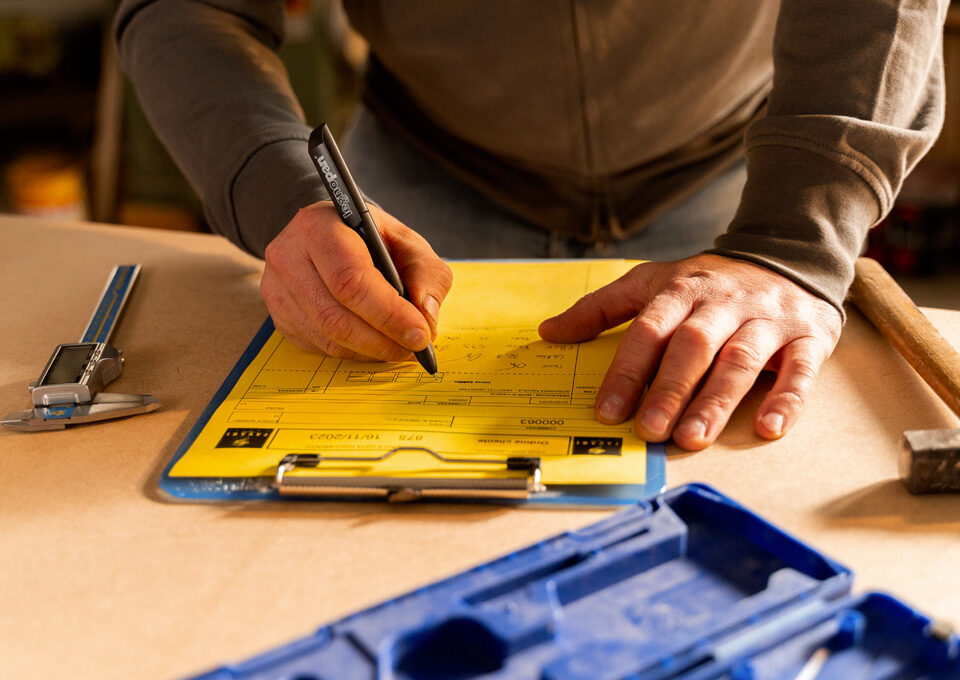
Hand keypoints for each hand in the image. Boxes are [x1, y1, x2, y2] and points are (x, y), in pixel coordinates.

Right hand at [260, 201, 452, 360]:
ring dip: (371, 350)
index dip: (388, 313)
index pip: (350, 280)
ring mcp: (277, 289)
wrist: (330, 235)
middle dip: (382, 340)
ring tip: (400, 346)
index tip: (420, 334)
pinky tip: (374, 343)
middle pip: (335, 316)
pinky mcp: (279, 315)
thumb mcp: (407, 242)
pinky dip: (354, 352)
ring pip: (327, 337)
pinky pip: (320, 346)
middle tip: (415, 347)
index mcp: (320, 226)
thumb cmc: (371, 239)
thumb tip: (425, 317)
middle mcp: (288, 256)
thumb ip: (426, 274)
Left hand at [539, 254, 841, 449]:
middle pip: (694, 346)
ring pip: (741, 359)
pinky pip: (800, 369)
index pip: (649, 329)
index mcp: (682, 290)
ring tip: (693, 437)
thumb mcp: (651, 282)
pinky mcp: (808, 336)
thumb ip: (602, 308)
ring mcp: (768, 319)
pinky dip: (787, 399)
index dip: (627, 370)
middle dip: (670, 389)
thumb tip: (548, 332)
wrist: (787, 254)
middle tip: (650, 430)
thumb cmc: (708, 283)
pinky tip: (769, 428)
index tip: (607, 410)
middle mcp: (724, 303)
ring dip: (717, 400)